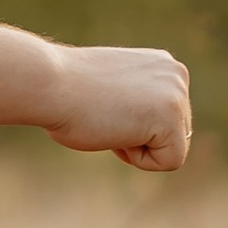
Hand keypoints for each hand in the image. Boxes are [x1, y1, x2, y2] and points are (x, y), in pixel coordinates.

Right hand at [39, 44, 191, 169]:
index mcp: (164, 65)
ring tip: (110, 120)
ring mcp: (178, 94)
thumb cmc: (67, 93)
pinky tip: (117, 131)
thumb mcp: (114, 91)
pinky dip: (139, 159)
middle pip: (174, 136)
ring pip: (171, 150)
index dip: (134, 128)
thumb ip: (137, 101)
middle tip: (106, 115)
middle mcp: (177, 74)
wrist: (49, 85)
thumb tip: (145, 122)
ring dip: (137, 148)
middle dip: (138, 139)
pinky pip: (169, 161)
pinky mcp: (172, 117)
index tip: (106, 107)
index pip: (167, 120)